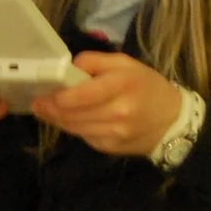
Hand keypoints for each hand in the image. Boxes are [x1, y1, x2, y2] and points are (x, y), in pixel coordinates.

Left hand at [28, 52, 181, 156]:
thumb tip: (66, 68)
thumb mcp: (125, 63)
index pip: (81, 95)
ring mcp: (115, 134)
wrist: (173, 120)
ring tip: (47, 111)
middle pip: (72, 114)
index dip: (58, 96)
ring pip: (74, 128)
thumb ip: (93, 61)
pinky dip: (74, 129)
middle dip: (51, 109)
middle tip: (38, 102)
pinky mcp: (111, 149)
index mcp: (122, 85)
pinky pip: (84, 138)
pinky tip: (71, 120)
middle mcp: (118, 112)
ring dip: (57, 120)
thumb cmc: (146, 86)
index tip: (43, 92)